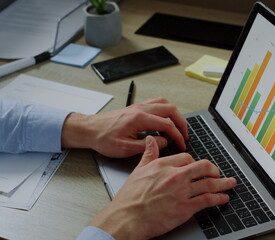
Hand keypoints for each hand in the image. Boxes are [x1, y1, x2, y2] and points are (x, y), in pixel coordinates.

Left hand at [61, 97, 187, 157]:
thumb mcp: (126, 148)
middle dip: (181, 122)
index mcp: (139, 118)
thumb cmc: (103, 139)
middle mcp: (141, 108)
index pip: (167, 124)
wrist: (89, 130)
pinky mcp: (136, 107)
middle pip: (170, 109)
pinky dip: (166, 109)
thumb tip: (163, 141)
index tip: (182, 144)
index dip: (177, 135)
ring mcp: (138, 106)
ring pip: (164, 103)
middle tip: (185, 134)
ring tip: (179, 126)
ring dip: (175, 114)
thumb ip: (147, 145)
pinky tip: (166, 119)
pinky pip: (156, 103)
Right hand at [89, 136, 236, 239]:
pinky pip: (208, 200)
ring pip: (209, 183)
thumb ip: (149, 154)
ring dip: (223, 183)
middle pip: (203, 167)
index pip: (187, 158)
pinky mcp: (185, 207)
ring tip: (230, 183)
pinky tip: (223, 198)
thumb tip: (153, 140)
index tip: (199, 168)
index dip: (195, 163)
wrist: (127, 218)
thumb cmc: (129, 199)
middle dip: (214, 170)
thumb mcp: (138, 170)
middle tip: (218, 173)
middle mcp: (175, 176)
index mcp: (163, 165)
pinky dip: (219, 198)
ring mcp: (181, 191)